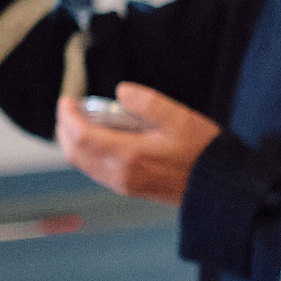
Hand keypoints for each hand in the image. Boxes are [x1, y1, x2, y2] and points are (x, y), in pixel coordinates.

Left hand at [54, 80, 220, 204]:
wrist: (216, 188)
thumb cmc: (202, 152)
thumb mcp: (179, 118)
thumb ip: (147, 102)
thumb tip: (121, 91)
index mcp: (129, 154)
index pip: (81, 136)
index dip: (67, 116)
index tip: (67, 99)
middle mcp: (121, 173)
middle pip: (74, 153)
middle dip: (64, 129)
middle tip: (69, 109)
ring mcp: (123, 184)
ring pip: (82, 165)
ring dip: (74, 143)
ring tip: (80, 121)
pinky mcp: (129, 189)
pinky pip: (95, 172)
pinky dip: (87, 154)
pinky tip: (98, 139)